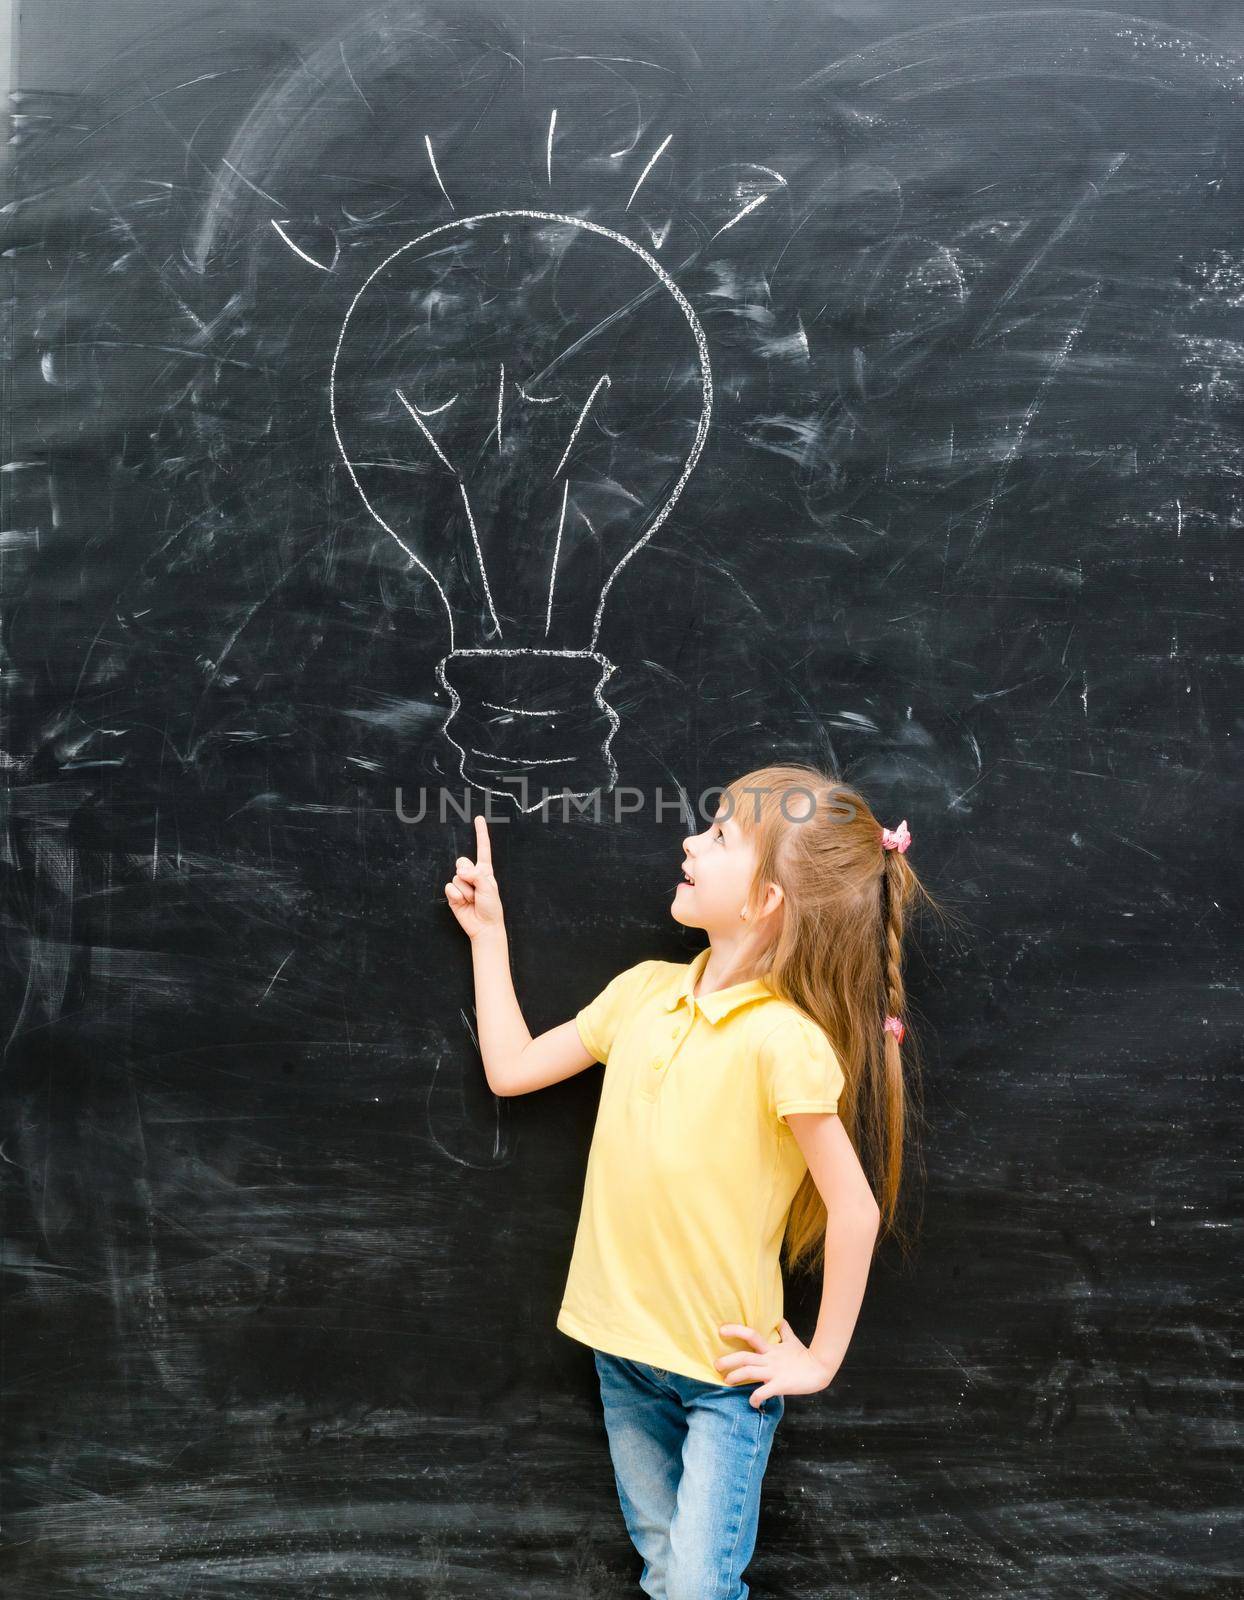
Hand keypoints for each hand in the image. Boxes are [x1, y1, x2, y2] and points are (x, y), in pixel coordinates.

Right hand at [444, 815, 504, 939]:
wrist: (484, 926)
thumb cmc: (491, 907)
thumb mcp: (489, 888)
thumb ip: (476, 876)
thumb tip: (461, 870)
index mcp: (485, 870)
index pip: (482, 848)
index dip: (480, 833)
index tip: (479, 818)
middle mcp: (472, 874)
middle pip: (462, 861)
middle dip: (468, 874)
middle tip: (476, 889)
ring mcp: (461, 884)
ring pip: (456, 877)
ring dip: (466, 890)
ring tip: (473, 900)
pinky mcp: (452, 894)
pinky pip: (449, 887)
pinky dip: (457, 896)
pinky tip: (463, 903)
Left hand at [714, 1318, 834, 1408]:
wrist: (821, 1368)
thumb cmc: (806, 1355)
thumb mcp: (793, 1341)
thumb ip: (784, 1331)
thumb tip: (780, 1320)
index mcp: (771, 1349)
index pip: (750, 1335)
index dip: (735, 1330)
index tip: (721, 1330)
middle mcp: (769, 1359)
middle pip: (744, 1356)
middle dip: (728, 1360)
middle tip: (716, 1365)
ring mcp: (774, 1372)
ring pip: (749, 1372)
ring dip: (735, 1377)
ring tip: (727, 1381)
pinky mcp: (780, 1385)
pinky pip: (764, 1392)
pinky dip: (755, 1398)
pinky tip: (751, 1403)